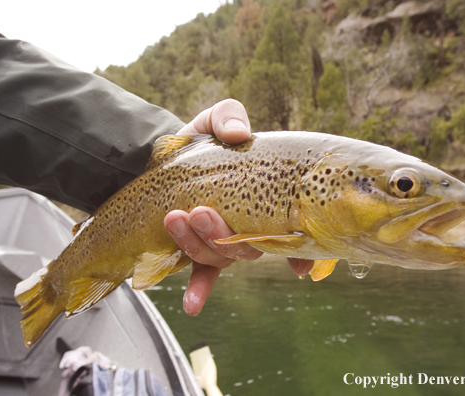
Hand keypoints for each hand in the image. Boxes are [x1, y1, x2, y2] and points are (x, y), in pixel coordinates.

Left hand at [164, 99, 313, 314]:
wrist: (163, 159)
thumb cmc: (201, 142)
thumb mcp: (214, 120)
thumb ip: (228, 116)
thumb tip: (239, 134)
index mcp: (265, 198)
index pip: (292, 227)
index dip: (300, 251)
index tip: (301, 267)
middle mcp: (249, 225)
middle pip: (250, 245)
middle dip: (224, 233)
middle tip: (200, 211)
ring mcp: (224, 241)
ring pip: (221, 256)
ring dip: (200, 243)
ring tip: (176, 217)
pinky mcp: (197, 251)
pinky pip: (201, 274)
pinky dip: (199, 290)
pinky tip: (192, 305)